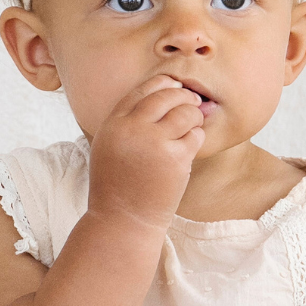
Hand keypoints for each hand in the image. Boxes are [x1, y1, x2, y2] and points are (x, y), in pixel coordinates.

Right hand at [86, 75, 205, 229]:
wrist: (122, 221)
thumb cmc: (116, 188)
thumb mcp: (109, 148)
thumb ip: (127, 123)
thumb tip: (160, 93)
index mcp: (114, 125)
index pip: (142, 90)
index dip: (162, 83)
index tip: (174, 85)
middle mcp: (132, 129)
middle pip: (166, 95)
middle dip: (183, 95)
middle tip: (192, 102)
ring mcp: (155, 143)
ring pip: (186, 112)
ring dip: (194, 115)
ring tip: (193, 125)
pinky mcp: (175, 159)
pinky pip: (195, 136)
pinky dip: (197, 137)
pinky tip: (190, 147)